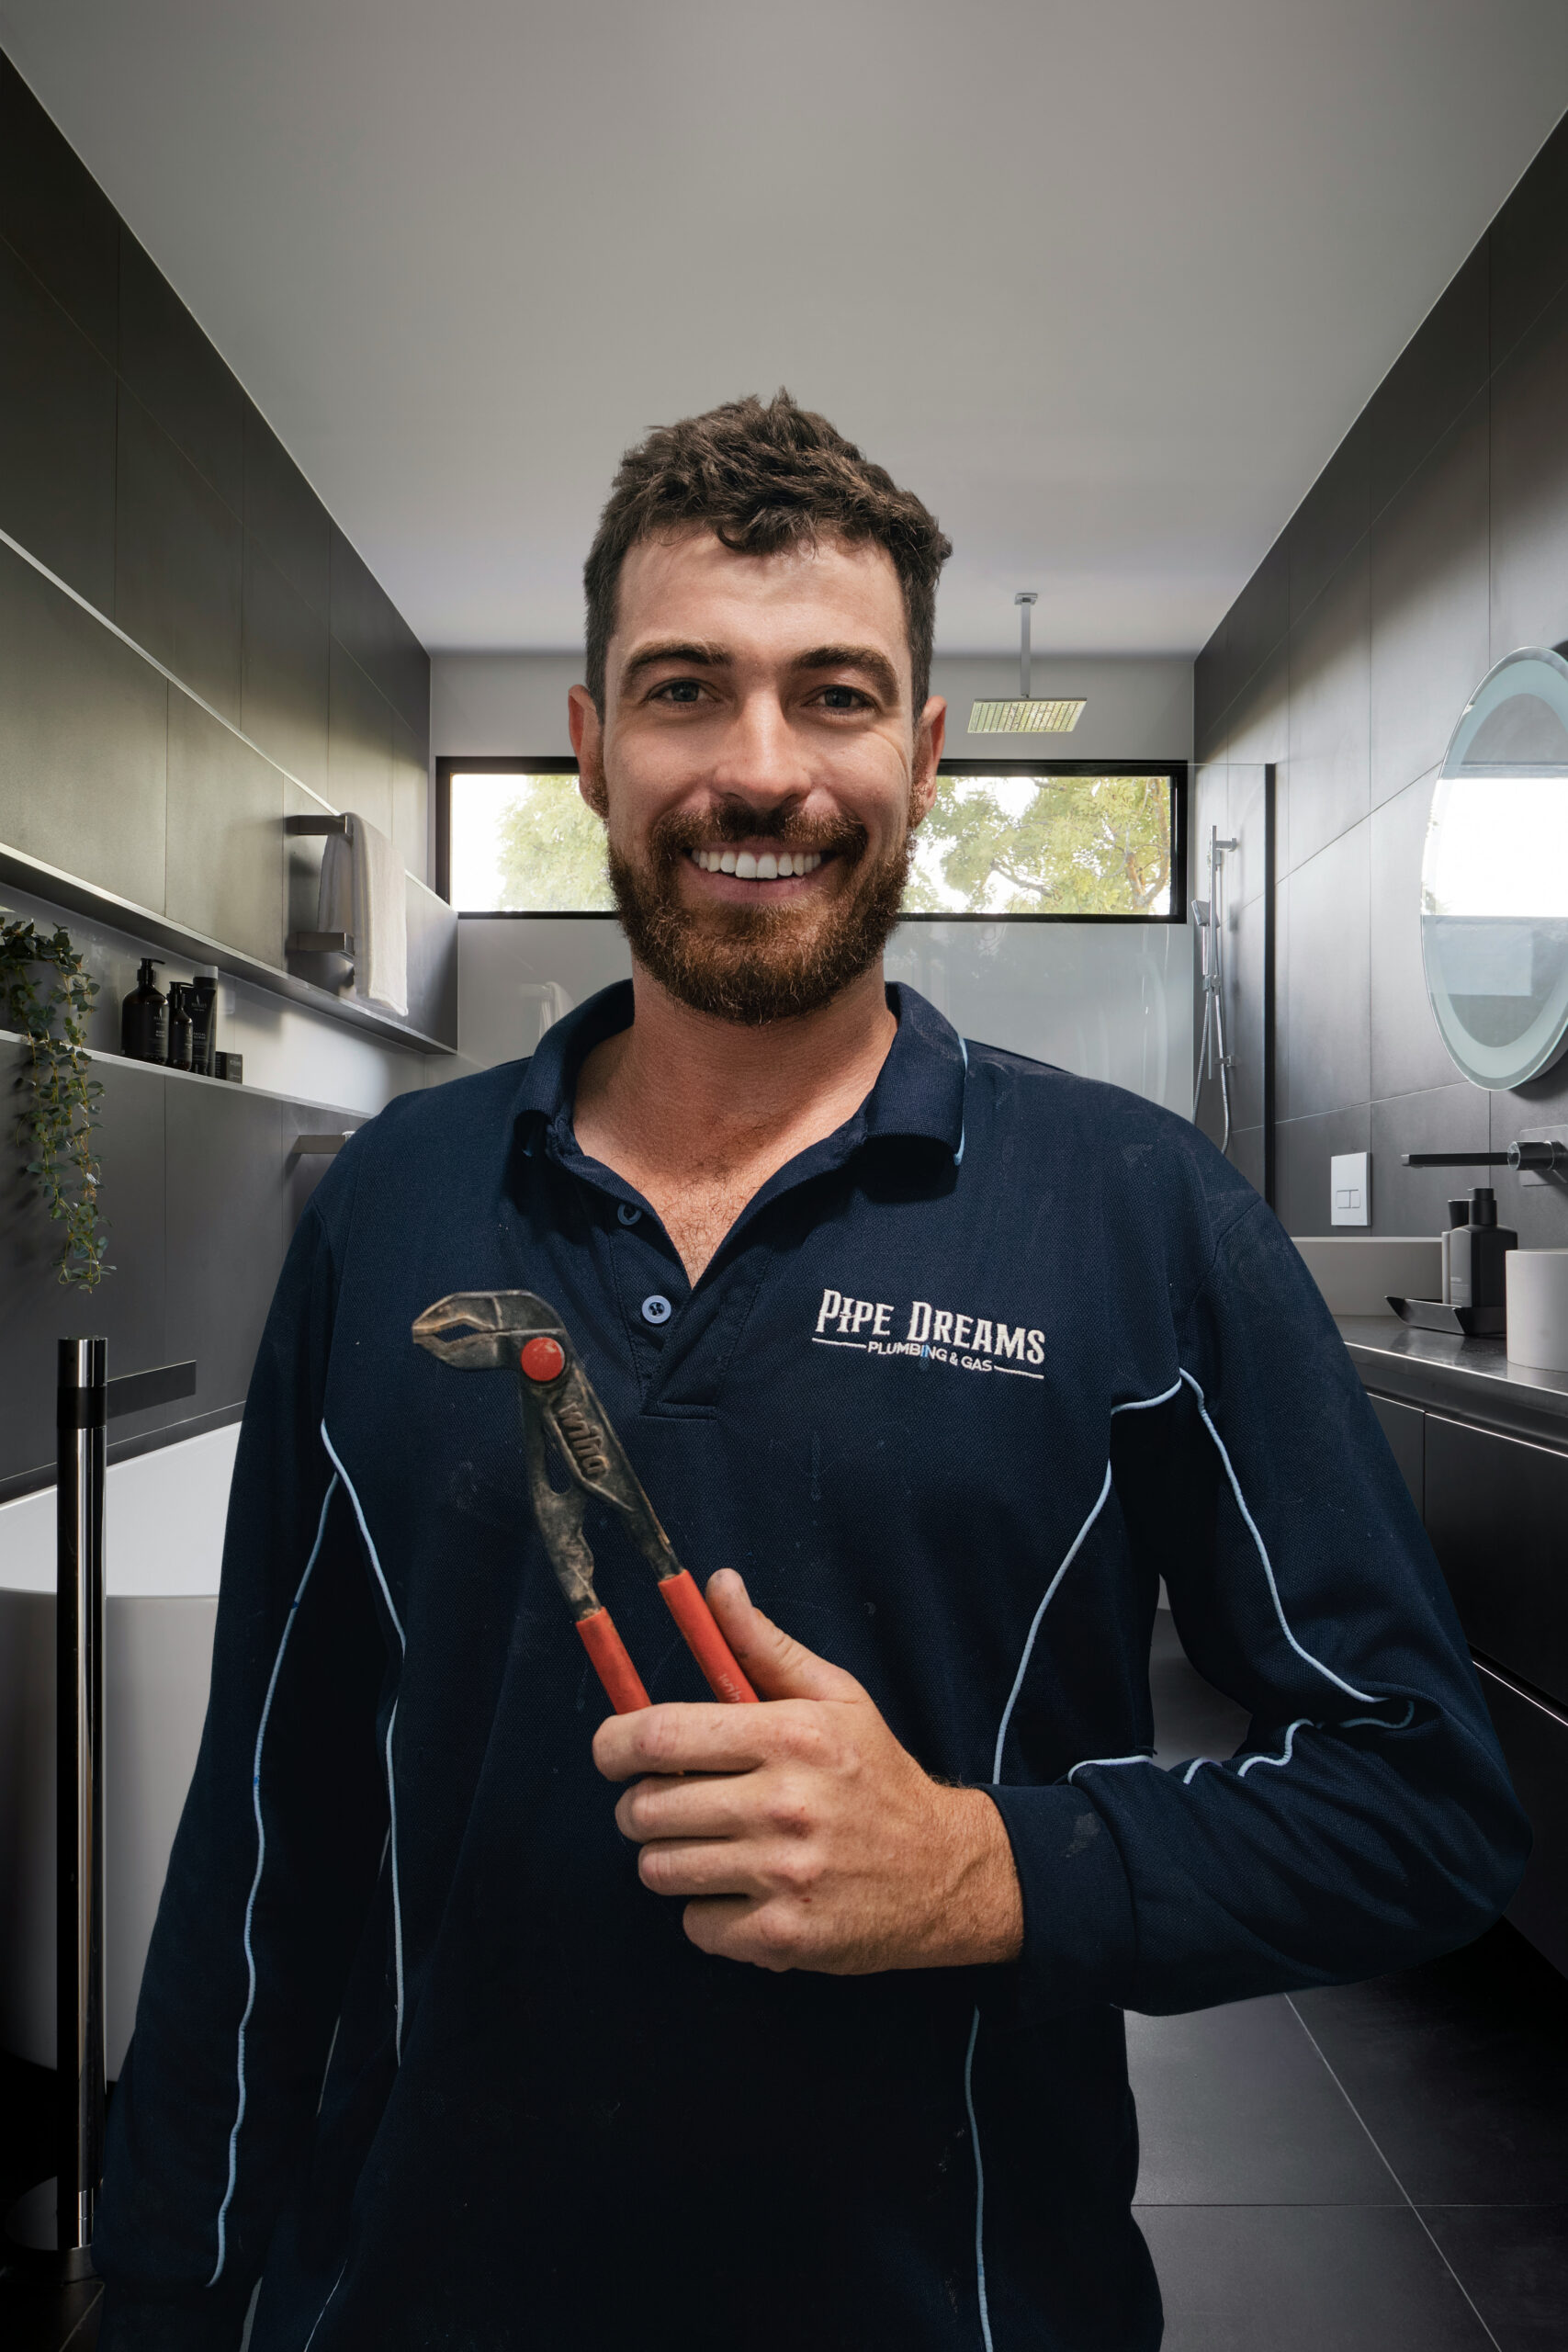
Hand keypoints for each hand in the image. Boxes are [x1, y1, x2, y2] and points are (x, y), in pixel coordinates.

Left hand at [591, 1570, 1023, 1974]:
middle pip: (647, 1809)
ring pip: (660, 1869)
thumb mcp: (836, 1697)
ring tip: (710, 1847)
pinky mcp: (784, 1937)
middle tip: (671, 1804)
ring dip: (669, 1859)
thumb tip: (718, 1586)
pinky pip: (695, 1924)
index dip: (614, 1744)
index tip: (612, 1752)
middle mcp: (785, 1804)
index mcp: (790, 1736)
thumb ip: (765, 1645)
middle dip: (641, 1806)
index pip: (661, 1736)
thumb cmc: (878, 1776)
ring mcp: (784, 1875)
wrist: (946, 1872)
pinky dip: (705, 1912)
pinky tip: (742, 1891)